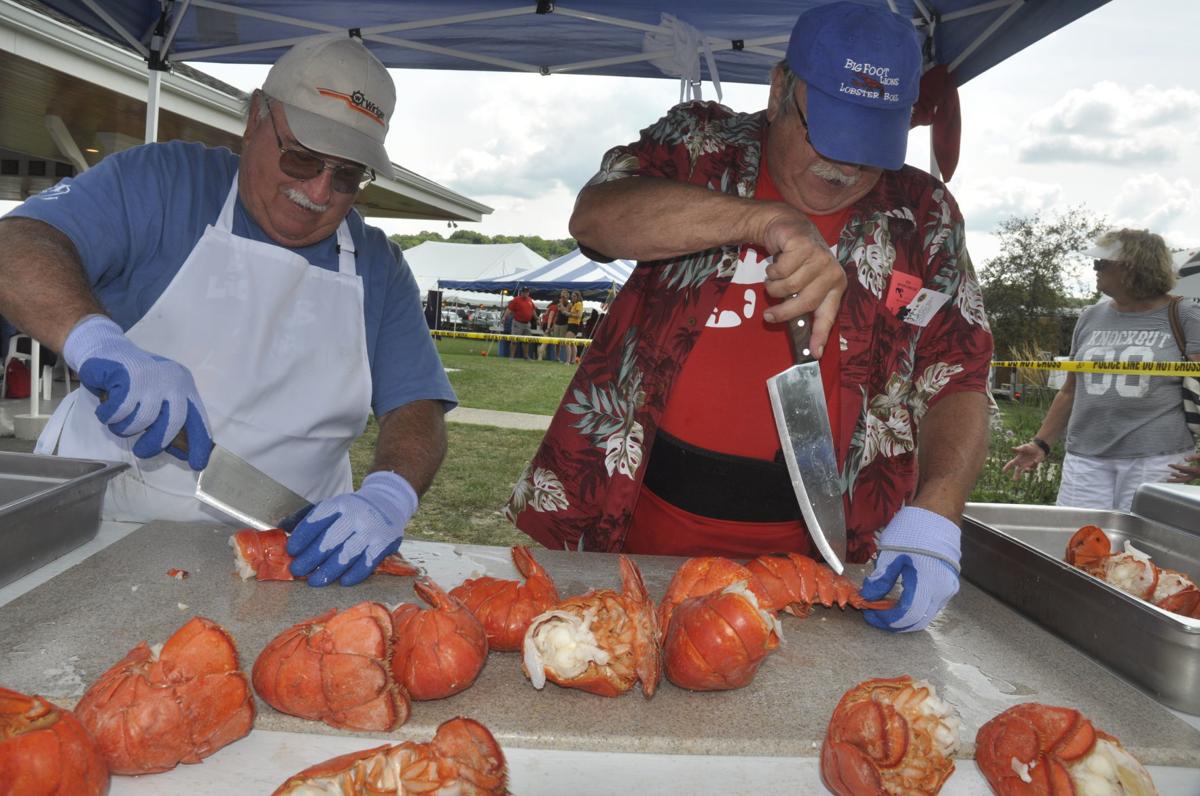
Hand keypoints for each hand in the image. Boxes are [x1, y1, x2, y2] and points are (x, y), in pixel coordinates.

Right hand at [63, 315, 211, 469]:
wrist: (105, 349)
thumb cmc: (132, 381)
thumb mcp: (156, 397)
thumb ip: (167, 419)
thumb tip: (180, 451)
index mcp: (184, 387)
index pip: (196, 418)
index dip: (198, 442)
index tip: (197, 464)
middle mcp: (172, 381)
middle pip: (173, 422)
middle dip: (156, 443)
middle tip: (142, 452)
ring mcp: (151, 378)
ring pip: (142, 420)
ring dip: (125, 428)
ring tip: (117, 421)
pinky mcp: (128, 377)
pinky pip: (119, 412)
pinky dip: (109, 416)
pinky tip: (106, 410)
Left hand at [286, 471, 417, 586]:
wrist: (388, 501)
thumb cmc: (353, 509)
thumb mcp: (334, 506)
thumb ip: (310, 517)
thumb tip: (282, 529)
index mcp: (340, 504)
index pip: (317, 521)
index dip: (302, 537)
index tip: (291, 551)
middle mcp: (356, 515)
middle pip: (329, 541)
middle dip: (310, 558)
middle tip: (298, 570)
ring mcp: (371, 530)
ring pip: (346, 555)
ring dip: (328, 571)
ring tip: (315, 581)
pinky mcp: (384, 543)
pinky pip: (366, 563)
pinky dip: (354, 574)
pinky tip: (343, 581)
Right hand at [759, 208, 846, 358]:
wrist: (788, 229)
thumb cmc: (796, 262)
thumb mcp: (804, 285)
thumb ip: (804, 307)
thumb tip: (807, 342)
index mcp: (836, 286)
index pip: (827, 315)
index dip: (820, 335)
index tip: (814, 353)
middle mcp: (831, 272)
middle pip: (804, 302)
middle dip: (783, 312)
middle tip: (768, 316)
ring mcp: (819, 257)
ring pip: (789, 285)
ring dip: (774, 286)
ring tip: (774, 279)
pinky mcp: (804, 245)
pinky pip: (780, 269)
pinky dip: (772, 270)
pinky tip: (776, 263)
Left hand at [860, 507, 960, 632]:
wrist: (938, 512)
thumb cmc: (914, 529)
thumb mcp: (891, 554)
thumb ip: (881, 579)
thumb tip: (868, 596)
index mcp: (928, 584)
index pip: (906, 616)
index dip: (886, 620)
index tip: (869, 615)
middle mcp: (943, 591)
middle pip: (918, 620)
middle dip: (894, 622)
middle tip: (875, 615)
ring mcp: (949, 588)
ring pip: (925, 613)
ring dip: (904, 616)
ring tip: (883, 607)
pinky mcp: (948, 582)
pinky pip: (931, 604)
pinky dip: (914, 607)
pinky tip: (898, 600)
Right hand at [1001, 441, 1045, 480]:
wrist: (1038, 448)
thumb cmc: (1029, 447)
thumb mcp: (1024, 447)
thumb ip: (1018, 449)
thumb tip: (1011, 448)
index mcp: (1018, 459)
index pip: (1011, 464)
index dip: (1007, 468)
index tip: (1003, 471)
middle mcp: (1022, 463)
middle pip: (1017, 470)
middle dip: (1016, 475)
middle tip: (1015, 480)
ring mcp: (1028, 465)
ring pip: (1026, 470)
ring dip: (1026, 470)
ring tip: (1028, 469)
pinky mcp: (1034, 466)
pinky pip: (1033, 467)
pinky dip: (1033, 464)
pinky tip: (1035, 461)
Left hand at [1167, 453, 1199, 483]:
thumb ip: (1194, 457)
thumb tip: (1184, 459)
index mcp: (1196, 471)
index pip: (1184, 469)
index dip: (1176, 466)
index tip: (1169, 465)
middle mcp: (1196, 475)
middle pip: (1184, 479)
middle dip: (1175, 480)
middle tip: (1167, 480)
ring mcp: (1196, 475)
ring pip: (1186, 478)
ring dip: (1178, 476)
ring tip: (1171, 474)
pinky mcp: (1197, 474)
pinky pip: (1189, 476)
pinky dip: (1183, 474)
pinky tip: (1179, 472)